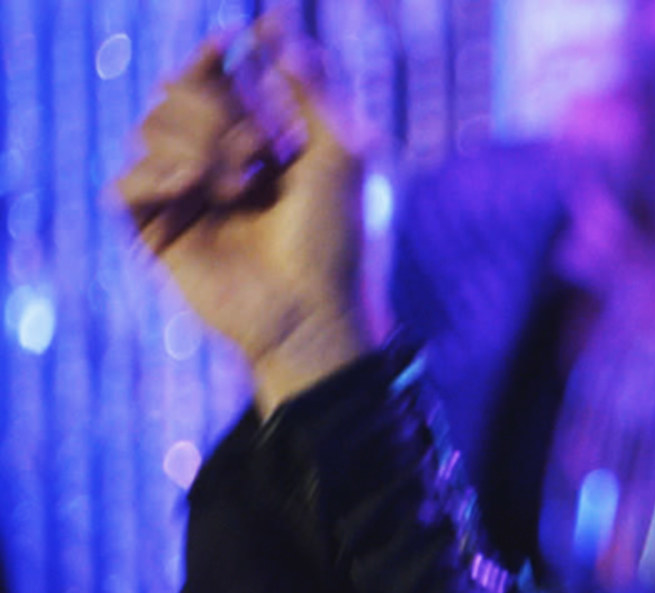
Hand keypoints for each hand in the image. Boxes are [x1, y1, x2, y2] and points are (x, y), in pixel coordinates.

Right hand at [114, 15, 383, 412]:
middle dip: (217, 108)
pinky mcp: (156, 232)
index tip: (232, 39)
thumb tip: (279, 21)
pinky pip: (125, 183)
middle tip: (260, 147)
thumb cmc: (336, 241)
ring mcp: (182, 194)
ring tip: (240, 184)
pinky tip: (195, 192)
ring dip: (197, 143)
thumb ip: (312, 89)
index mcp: (255, 141)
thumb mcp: (339, 155)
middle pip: (177, 92)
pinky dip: (158, 179)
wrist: (312, 313)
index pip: (214, 77)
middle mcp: (214, 162)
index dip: (215, 55)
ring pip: (148, 128)